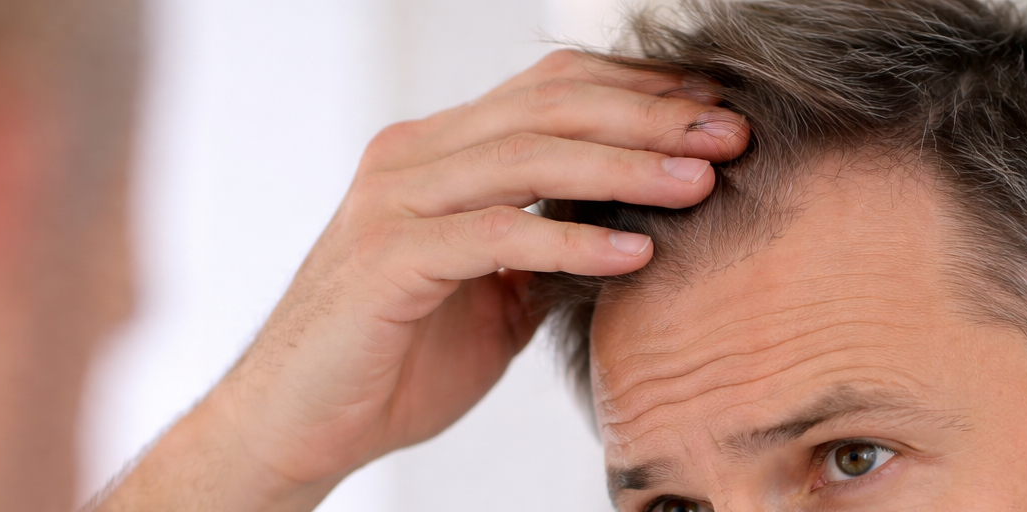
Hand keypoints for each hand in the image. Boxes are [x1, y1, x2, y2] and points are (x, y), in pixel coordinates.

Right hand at [91, 50, 747, 511]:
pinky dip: (571, 240)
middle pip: (548, 106)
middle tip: (728, 136)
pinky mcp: (387, 260)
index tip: (715, 112)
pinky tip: (635, 250)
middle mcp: (414, 157)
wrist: (297, 423)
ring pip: (525, 157)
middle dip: (649, 116)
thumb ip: (551, 246)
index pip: (551, 90)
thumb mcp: (496, 292)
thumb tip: (642, 223)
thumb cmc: (398, 358)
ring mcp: (394, 202)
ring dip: (624, 165)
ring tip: (699, 183)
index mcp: (439, 151)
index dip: (638, 91)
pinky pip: (494, 236)